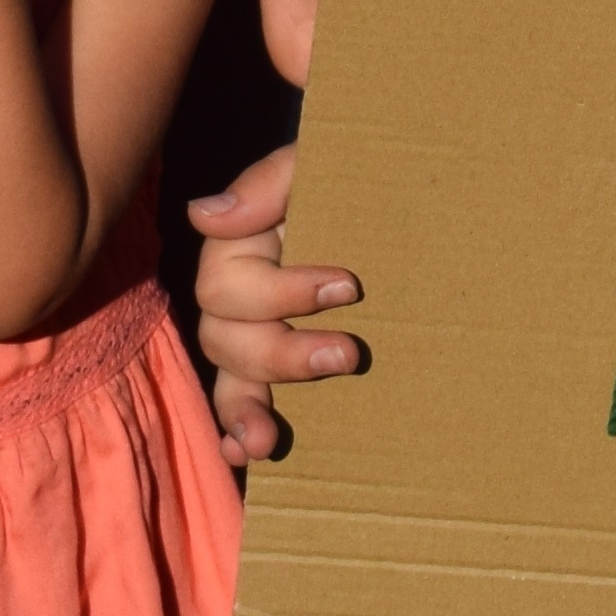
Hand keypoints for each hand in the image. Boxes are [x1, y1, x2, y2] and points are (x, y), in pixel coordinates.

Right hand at [186, 141, 360, 465]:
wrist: (411, 198)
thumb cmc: (360, 174)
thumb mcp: (318, 161)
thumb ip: (269, 183)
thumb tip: (204, 214)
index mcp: (243, 247)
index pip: (228, 287)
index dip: (282, 294)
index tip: (349, 286)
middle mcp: (243, 296)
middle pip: (225, 341)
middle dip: (281, 355)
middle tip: (349, 354)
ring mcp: (260, 335)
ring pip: (232, 380)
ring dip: (246, 410)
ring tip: (268, 440)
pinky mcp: (286, 368)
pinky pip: (244, 405)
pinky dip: (239, 431)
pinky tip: (250, 453)